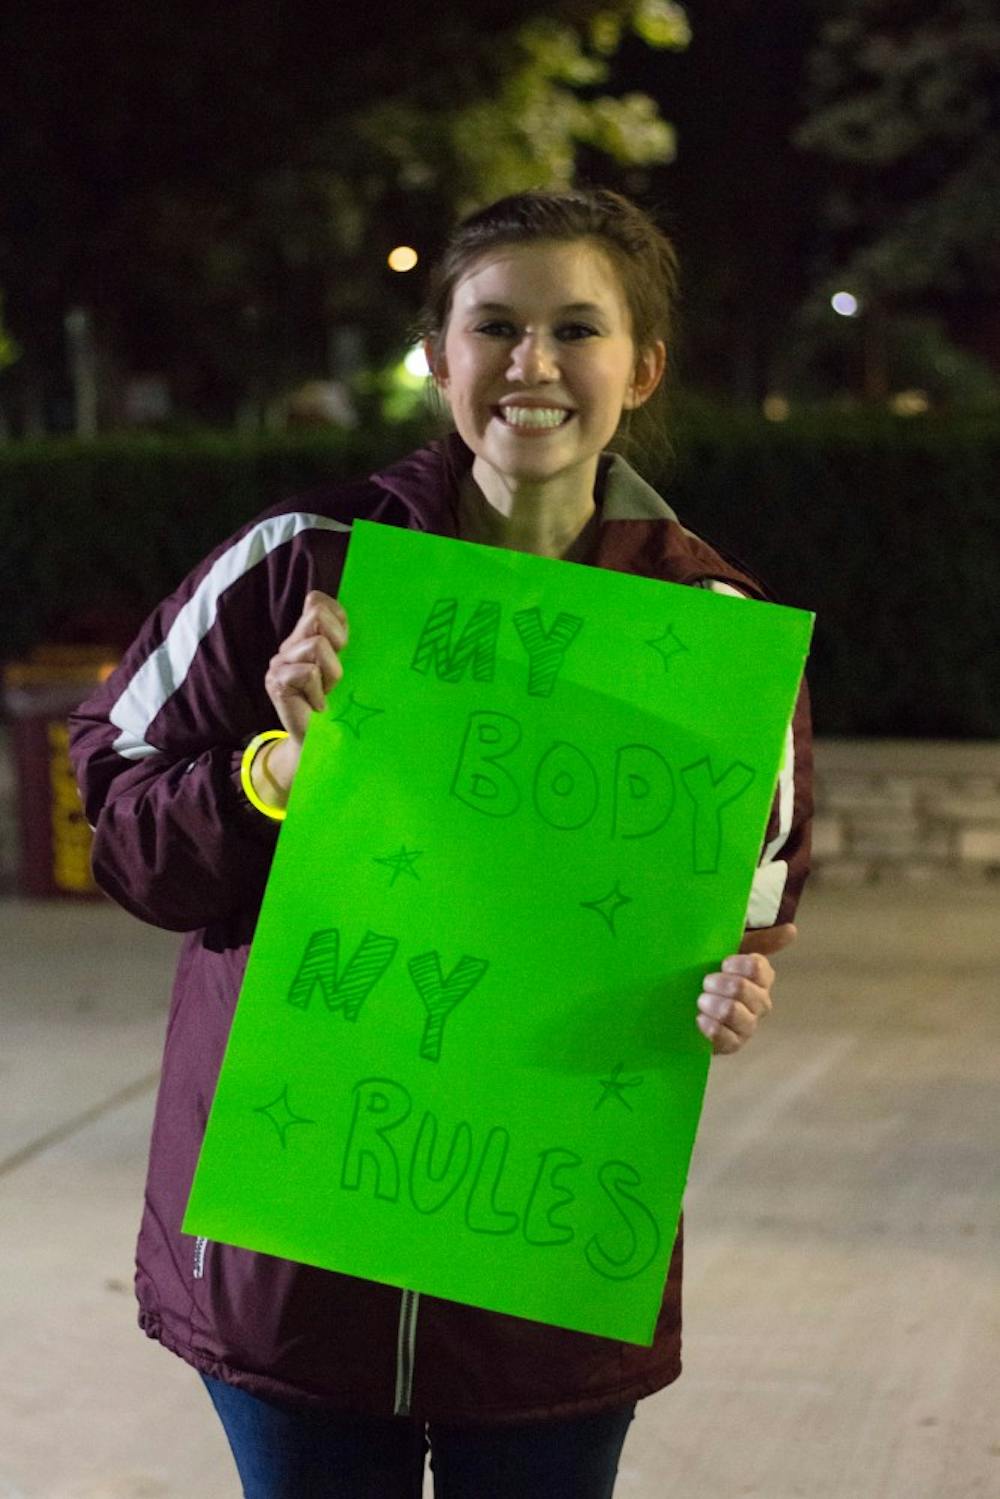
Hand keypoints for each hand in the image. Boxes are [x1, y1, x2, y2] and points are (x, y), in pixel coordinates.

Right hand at [253, 592, 347, 809]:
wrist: (323, 746)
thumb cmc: (343, 708)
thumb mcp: (352, 670)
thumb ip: (350, 645)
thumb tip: (379, 618)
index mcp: (307, 637)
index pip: (317, 601)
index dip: (337, 618)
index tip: (346, 647)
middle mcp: (290, 645)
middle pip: (316, 614)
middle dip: (338, 643)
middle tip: (338, 675)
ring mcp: (279, 662)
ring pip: (317, 645)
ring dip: (333, 674)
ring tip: (329, 694)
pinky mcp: (276, 681)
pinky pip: (309, 672)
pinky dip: (320, 692)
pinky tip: (320, 706)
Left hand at [696, 923, 796, 1055]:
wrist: (683, 1002)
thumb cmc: (709, 970)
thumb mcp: (729, 948)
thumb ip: (759, 940)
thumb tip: (792, 930)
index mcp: (761, 977)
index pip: (757, 968)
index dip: (737, 965)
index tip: (722, 963)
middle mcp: (760, 1002)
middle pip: (742, 989)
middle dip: (718, 983)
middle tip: (705, 982)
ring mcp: (747, 1025)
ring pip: (734, 1012)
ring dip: (712, 1004)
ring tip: (700, 1001)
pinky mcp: (733, 1045)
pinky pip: (727, 1039)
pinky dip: (710, 1027)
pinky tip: (699, 1019)